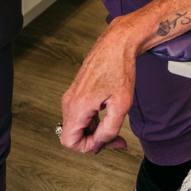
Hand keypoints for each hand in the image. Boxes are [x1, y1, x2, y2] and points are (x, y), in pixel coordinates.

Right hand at [59, 21, 139, 154]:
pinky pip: (80, 114)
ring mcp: (71, 95)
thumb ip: (109, 130)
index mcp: (78, 106)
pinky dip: (93, 120)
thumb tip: (99, 145)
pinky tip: (109, 112)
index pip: (69, 141)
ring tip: (116, 124)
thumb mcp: (121, 105)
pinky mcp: (76, 91)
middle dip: (94, 140)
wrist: (117, 43)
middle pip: (74, 134)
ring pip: (77, 125)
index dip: (87, 147)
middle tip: (117, 138)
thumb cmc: (120, 69)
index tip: (106, 140)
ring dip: (95, 130)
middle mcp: (70, 101)